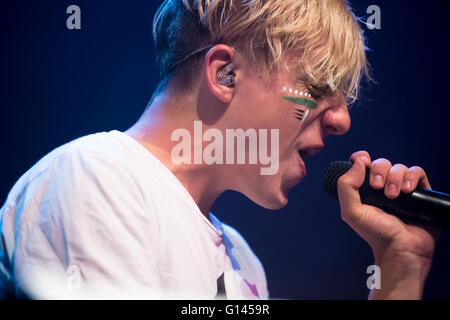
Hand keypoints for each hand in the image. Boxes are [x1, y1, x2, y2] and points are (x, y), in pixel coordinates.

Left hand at [337, 151, 440, 298]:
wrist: (400, 248)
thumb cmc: (375, 233)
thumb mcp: (351, 211)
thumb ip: (346, 186)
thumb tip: (358, 162)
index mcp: (365, 189)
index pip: (362, 163)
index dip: (361, 157)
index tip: (363, 161)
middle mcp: (383, 186)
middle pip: (381, 163)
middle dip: (379, 171)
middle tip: (377, 188)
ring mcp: (402, 189)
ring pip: (399, 167)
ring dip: (395, 178)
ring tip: (393, 196)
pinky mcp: (420, 192)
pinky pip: (417, 172)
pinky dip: (412, 177)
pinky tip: (407, 191)